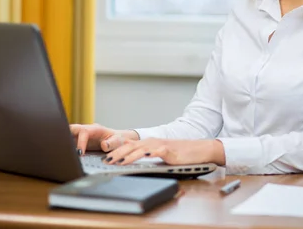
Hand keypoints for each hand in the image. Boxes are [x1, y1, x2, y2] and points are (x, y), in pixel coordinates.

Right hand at [69, 124, 138, 153]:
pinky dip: (67, 149)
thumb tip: (104, 145)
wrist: (117, 140)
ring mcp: (81, 136)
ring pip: (68, 135)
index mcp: (95, 129)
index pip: (83, 131)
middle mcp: (86, 131)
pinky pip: (70, 143)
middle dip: (65, 136)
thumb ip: (112, 143)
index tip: (79, 153)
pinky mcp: (78, 142)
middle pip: (72, 129)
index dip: (80, 142)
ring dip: (65, 143)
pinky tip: (66, 157)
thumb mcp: (118, 141)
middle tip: (63, 149)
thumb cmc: (117, 139)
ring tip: (62, 155)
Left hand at [103, 138, 225, 165]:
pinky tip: (142, 156)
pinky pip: (156, 152)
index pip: (129, 145)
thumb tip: (130, 151)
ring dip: (128, 155)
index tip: (104, 156)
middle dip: (117, 153)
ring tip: (118, 161)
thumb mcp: (159, 151)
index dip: (116, 149)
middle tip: (106, 160)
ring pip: (140, 149)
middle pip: (131, 146)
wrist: (198, 149)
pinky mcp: (169, 151)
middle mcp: (152, 142)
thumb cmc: (180, 152)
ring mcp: (160, 145)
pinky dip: (147, 154)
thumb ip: (145, 151)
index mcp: (148, 143)